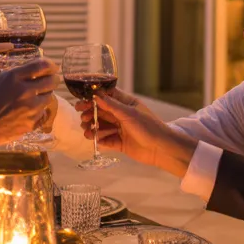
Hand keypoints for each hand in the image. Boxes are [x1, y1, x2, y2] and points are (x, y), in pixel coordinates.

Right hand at [0, 59, 58, 149]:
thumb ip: (15, 74)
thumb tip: (32, 70)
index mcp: (14, 78)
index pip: (42, 65)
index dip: (50, 65)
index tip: (52, 67)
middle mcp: (25, 91)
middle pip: (51, 81)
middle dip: (53, 79)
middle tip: (51, 80)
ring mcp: (30, 108)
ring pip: (49, 97)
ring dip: (45, 95)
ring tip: (36, 96)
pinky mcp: (32, 123)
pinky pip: (43, 112)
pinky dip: (39, 110)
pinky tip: (30, 110)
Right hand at [81, 90, 196, 176]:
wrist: (161, 149)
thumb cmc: (148, 127)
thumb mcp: (129, 114)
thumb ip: (111, 105)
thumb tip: (96, 94)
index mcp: (126, 104)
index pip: (107, 97)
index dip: (94, 98)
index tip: (82, 100)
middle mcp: (122, 115)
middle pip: (102, 112)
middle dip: (90, 113)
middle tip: (82, 116)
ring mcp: (121, 129)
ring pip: (102, 127)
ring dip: (93, 127)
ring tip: (87, 131)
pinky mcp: (120, 143)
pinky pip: (106, 140)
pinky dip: (99, 140)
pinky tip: (94, 140)